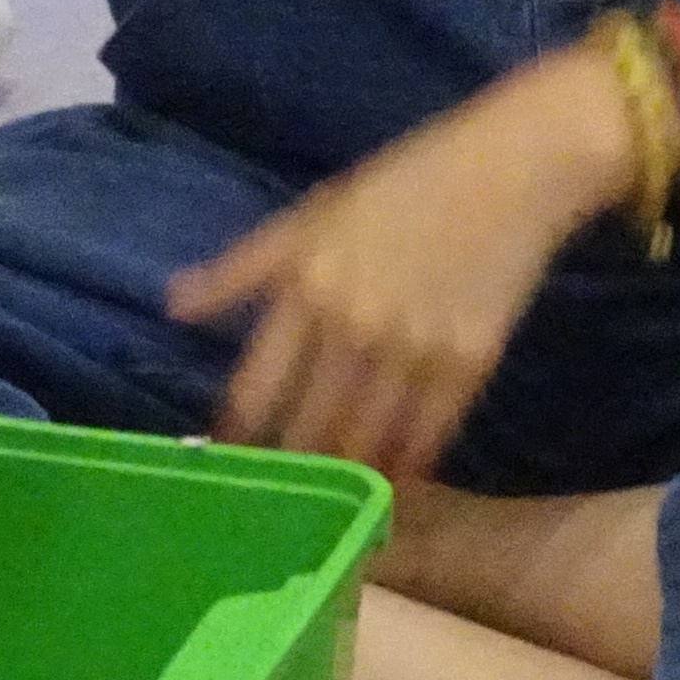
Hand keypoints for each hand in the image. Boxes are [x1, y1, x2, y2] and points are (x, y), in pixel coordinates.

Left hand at [163, 60, 624, 485]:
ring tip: (327, 508)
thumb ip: (241, 269)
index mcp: (306, 284)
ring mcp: (415, 349)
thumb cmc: (399, 184)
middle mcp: (354, 325)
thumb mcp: (309, 216)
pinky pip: (429, 436)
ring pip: (368, 442)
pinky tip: (391, 485)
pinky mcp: (470, 364)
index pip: (257, 386)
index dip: (238, 434)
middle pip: (310, 427)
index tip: (225, 463)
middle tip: (275, 504)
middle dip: (289, 469)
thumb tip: (172, 306)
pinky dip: (407, 466)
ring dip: (345, 479)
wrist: (508, 171)